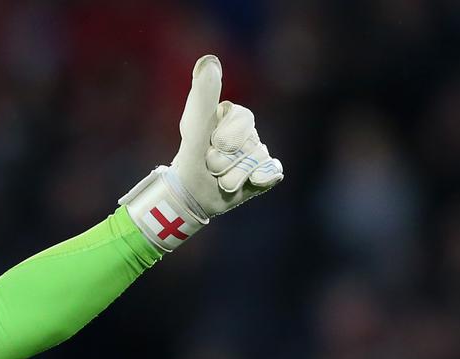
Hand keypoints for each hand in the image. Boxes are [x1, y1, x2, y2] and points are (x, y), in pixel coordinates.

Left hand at [120, 55, 283, 250]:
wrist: (189, 199)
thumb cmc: (189, 160)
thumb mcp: (194, 127)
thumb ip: (203, 96)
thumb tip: (209, 59)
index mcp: (232, 116)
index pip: (241, 118)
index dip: (223, 137)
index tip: (208, 144)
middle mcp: (248, 132)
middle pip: (250, 140)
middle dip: (224, 158)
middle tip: (210, 165)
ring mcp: (258, 153)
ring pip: (256, 161)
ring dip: (231, 176)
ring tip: (218, 178)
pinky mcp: (265, 175)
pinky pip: (270, 174)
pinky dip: (256, 182)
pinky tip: (243, 185)